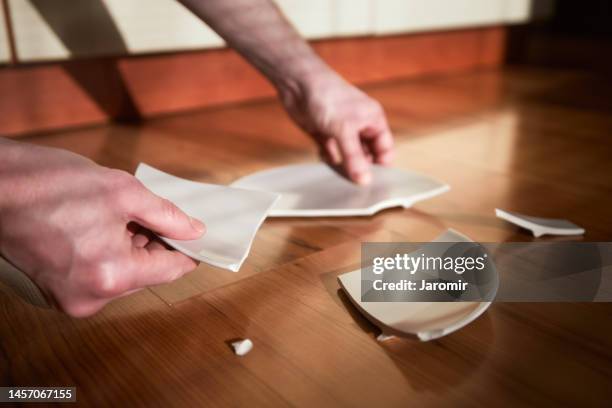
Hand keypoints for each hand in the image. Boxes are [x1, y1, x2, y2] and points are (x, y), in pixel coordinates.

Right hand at [0, 141, 204, 316]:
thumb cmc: (49, 184)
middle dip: (156, 244)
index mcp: (111, 275)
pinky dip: (110, 254)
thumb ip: (166, 215)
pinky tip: (103, 227)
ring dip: (132, 248)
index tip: (201, 236)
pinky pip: (101, 275)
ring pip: (124, 275)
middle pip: (147, 274)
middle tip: (154, 214)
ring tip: (119, 215)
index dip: (189, 250)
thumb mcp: (122, 190)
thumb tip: (195, 230)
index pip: (170, 270)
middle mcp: (92, 297)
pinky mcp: (58, 291)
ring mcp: (71, 298)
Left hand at [279, 72, 393, 183]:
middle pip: (367, 155)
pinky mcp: (324, 134)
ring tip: (338, 175)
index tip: (374, 182)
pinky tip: (324, 159)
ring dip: (344, 165)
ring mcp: (341, 130)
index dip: (382, 165)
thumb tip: (365, 181)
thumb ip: (355, 157)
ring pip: (348, 156)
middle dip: (361, 168)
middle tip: (354, 183)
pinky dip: (328, 159)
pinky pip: (331, 153)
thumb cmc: (328, 97)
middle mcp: (359, 126)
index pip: (385, 148)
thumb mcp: (345, 130)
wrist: (298, 84)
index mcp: (373, 120)